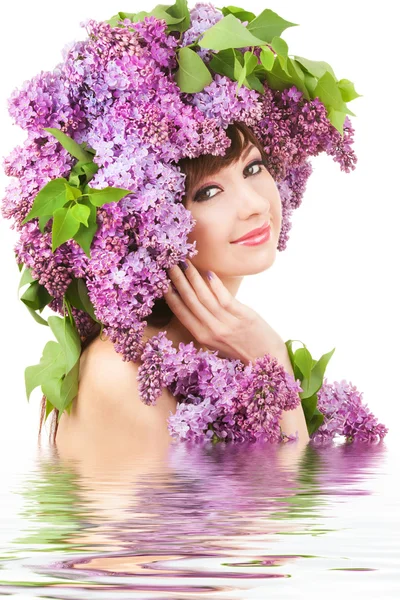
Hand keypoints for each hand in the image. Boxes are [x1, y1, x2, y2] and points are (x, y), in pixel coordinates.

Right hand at [164, 259, 284, 364]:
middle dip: (178, 281)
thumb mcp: (217, 342)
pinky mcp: (243, 317)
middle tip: (170, 264)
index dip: (170, 295)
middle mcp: (211, 330)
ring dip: (193, 279)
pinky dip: (216, 285)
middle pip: (190, 301)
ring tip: (185, 263)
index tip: (162, 280)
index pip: (181, 312)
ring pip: (204, 298)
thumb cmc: (242, 348)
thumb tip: (194, 301)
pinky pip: (225, 299)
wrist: (268, 359)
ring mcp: (227, 324)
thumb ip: (205, 325)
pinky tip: (209, 273)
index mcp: (202, 337)